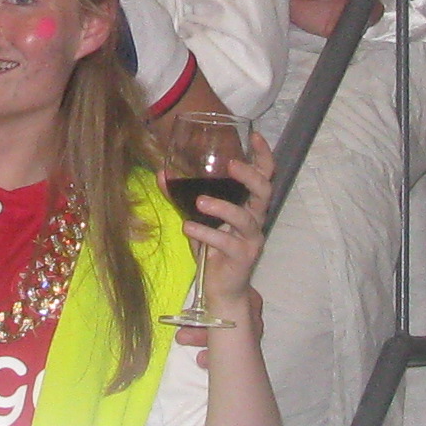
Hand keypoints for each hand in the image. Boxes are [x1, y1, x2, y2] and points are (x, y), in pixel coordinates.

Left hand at [182, 140, 273, 319]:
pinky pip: (226, 243)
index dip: (263, 156)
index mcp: (249, 205)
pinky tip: (188, 228)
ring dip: (223, 207)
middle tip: (230, 165)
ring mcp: (251, 240)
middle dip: (250, 176)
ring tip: (200, 201)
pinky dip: (206, 233)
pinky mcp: (242, 258)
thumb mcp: (197, 218)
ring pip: (245, 218)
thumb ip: (182, 196)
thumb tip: (160, 172)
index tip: (256, 136)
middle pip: (264, 191)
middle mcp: (256, 220)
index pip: (265, 176)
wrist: (221, 289)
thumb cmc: (212, 249)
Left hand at [284, 0, 410, 37]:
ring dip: (367, 18)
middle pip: (377, 5)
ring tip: (353, 13)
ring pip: (367, 20)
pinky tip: (350, 29)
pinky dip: (354, 33)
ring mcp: (345, 13)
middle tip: (365, 2)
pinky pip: (350, 33)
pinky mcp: (334, 28)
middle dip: (377, 5)